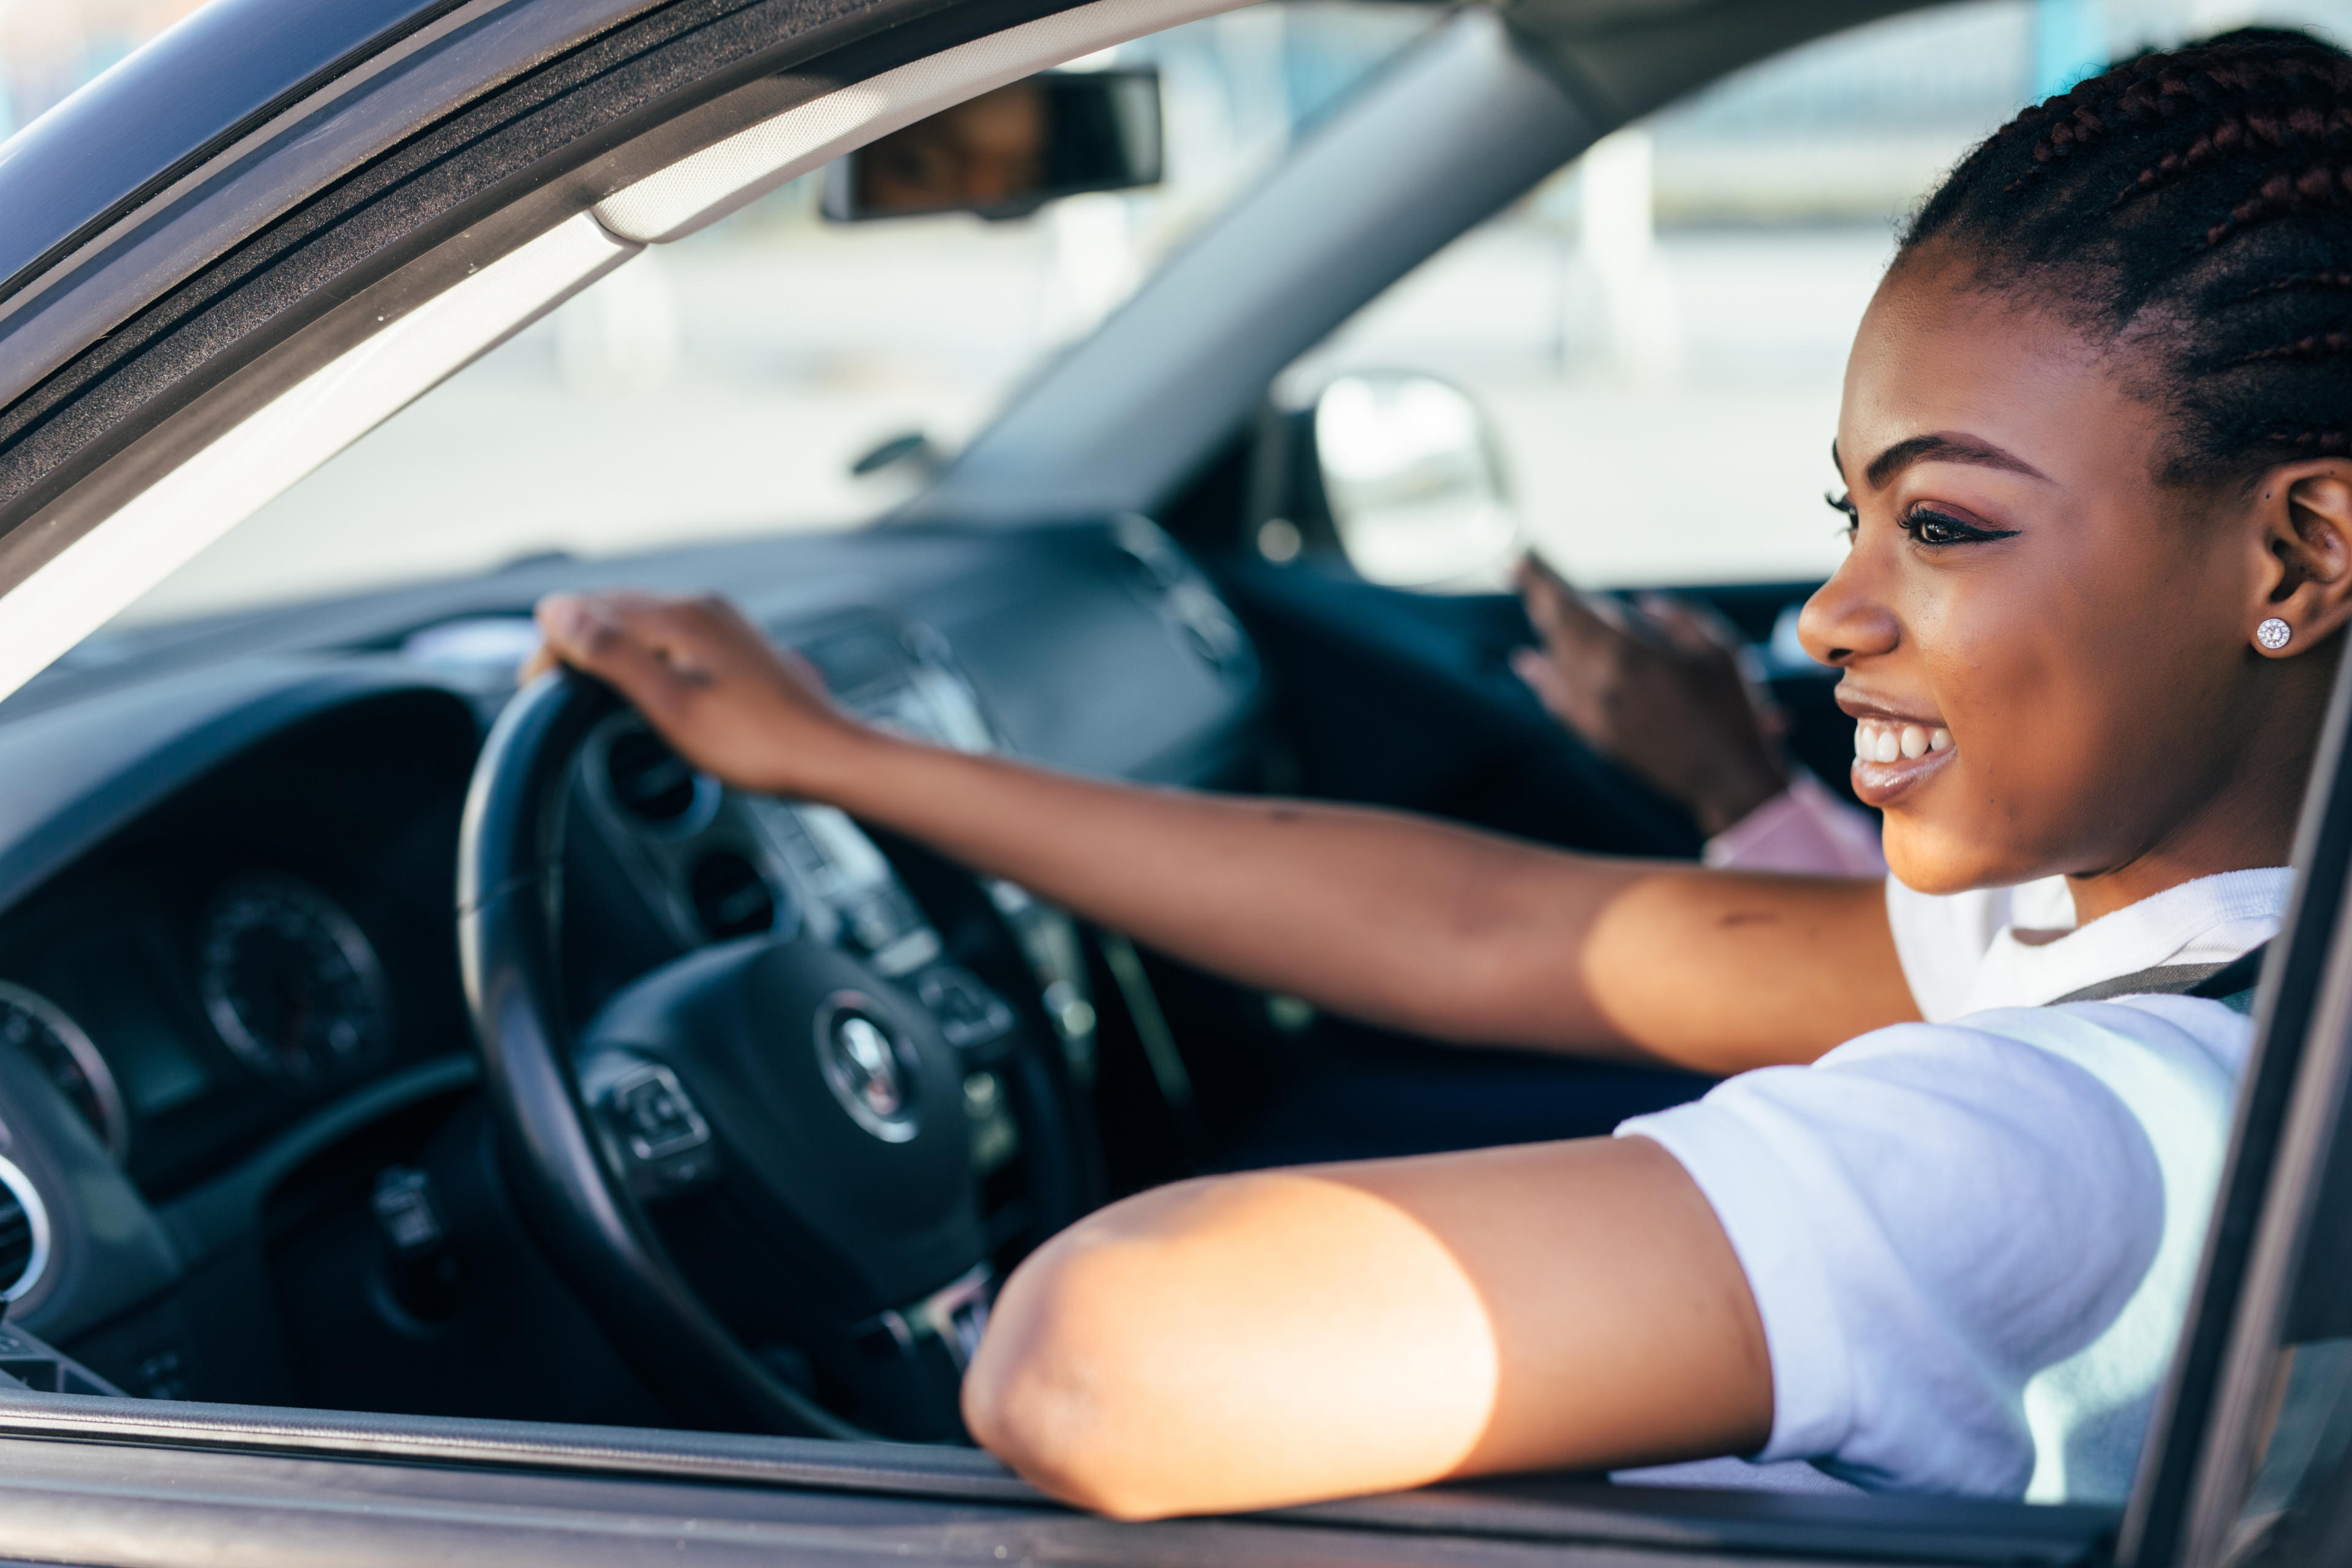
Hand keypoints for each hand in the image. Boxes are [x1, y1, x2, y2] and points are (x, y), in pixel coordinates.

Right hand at [526, 591, 878, 798]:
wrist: (830, 755)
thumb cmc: (756, 743)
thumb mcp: (670, 705)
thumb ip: (612, 656)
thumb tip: (556, 612)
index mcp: (681, 615)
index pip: (588, 610)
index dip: (553, 646)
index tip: (538, 688)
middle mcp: (701, 606)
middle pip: (612, 608)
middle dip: (575, 643)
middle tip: (552, 691)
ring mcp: (722, 623)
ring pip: (642, 621)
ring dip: (607, 647)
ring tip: (586, 689)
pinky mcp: (734, 645)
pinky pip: (670, 634)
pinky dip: (642, 654)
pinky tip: (641, 683)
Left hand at [1511, 555, 1787, 836]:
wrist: (1727, 780)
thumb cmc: (1732, 710)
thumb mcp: (1719, 649)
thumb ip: (1677, 619)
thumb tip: (1643, 603)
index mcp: (1628, 654)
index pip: (1569, 609)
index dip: (1541, 583)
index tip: (1518, 559)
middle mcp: (1599, 684)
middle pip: (1555, 633)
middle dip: (1540, 600)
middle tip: (1523, 574)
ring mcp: (1593, 714)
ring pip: (1552, 665)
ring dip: (1542, 633)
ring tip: (1533, 608)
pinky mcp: (1597, 738)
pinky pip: (1557, 702)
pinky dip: (1541, 678)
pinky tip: (1531, 664)